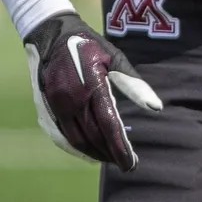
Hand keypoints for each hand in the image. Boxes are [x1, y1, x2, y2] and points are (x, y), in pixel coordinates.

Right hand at [22, 12, 162, 168]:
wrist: (51, 35)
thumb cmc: (90, 46)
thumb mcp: (115, 59)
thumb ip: (134, 84)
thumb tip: (156, 107)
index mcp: (91, 88)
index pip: (109, 127)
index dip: (120, 148)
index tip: (131, 164)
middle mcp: (71, 101)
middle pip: (93, 137)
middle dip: (111, 154)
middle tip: (127, 165)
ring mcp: (55, 106)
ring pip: (75, 140)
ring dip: (94, 153)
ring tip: (111, 160)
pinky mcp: (46, 109)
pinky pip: (61, 135)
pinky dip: (75, 148)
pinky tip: (89, 153)